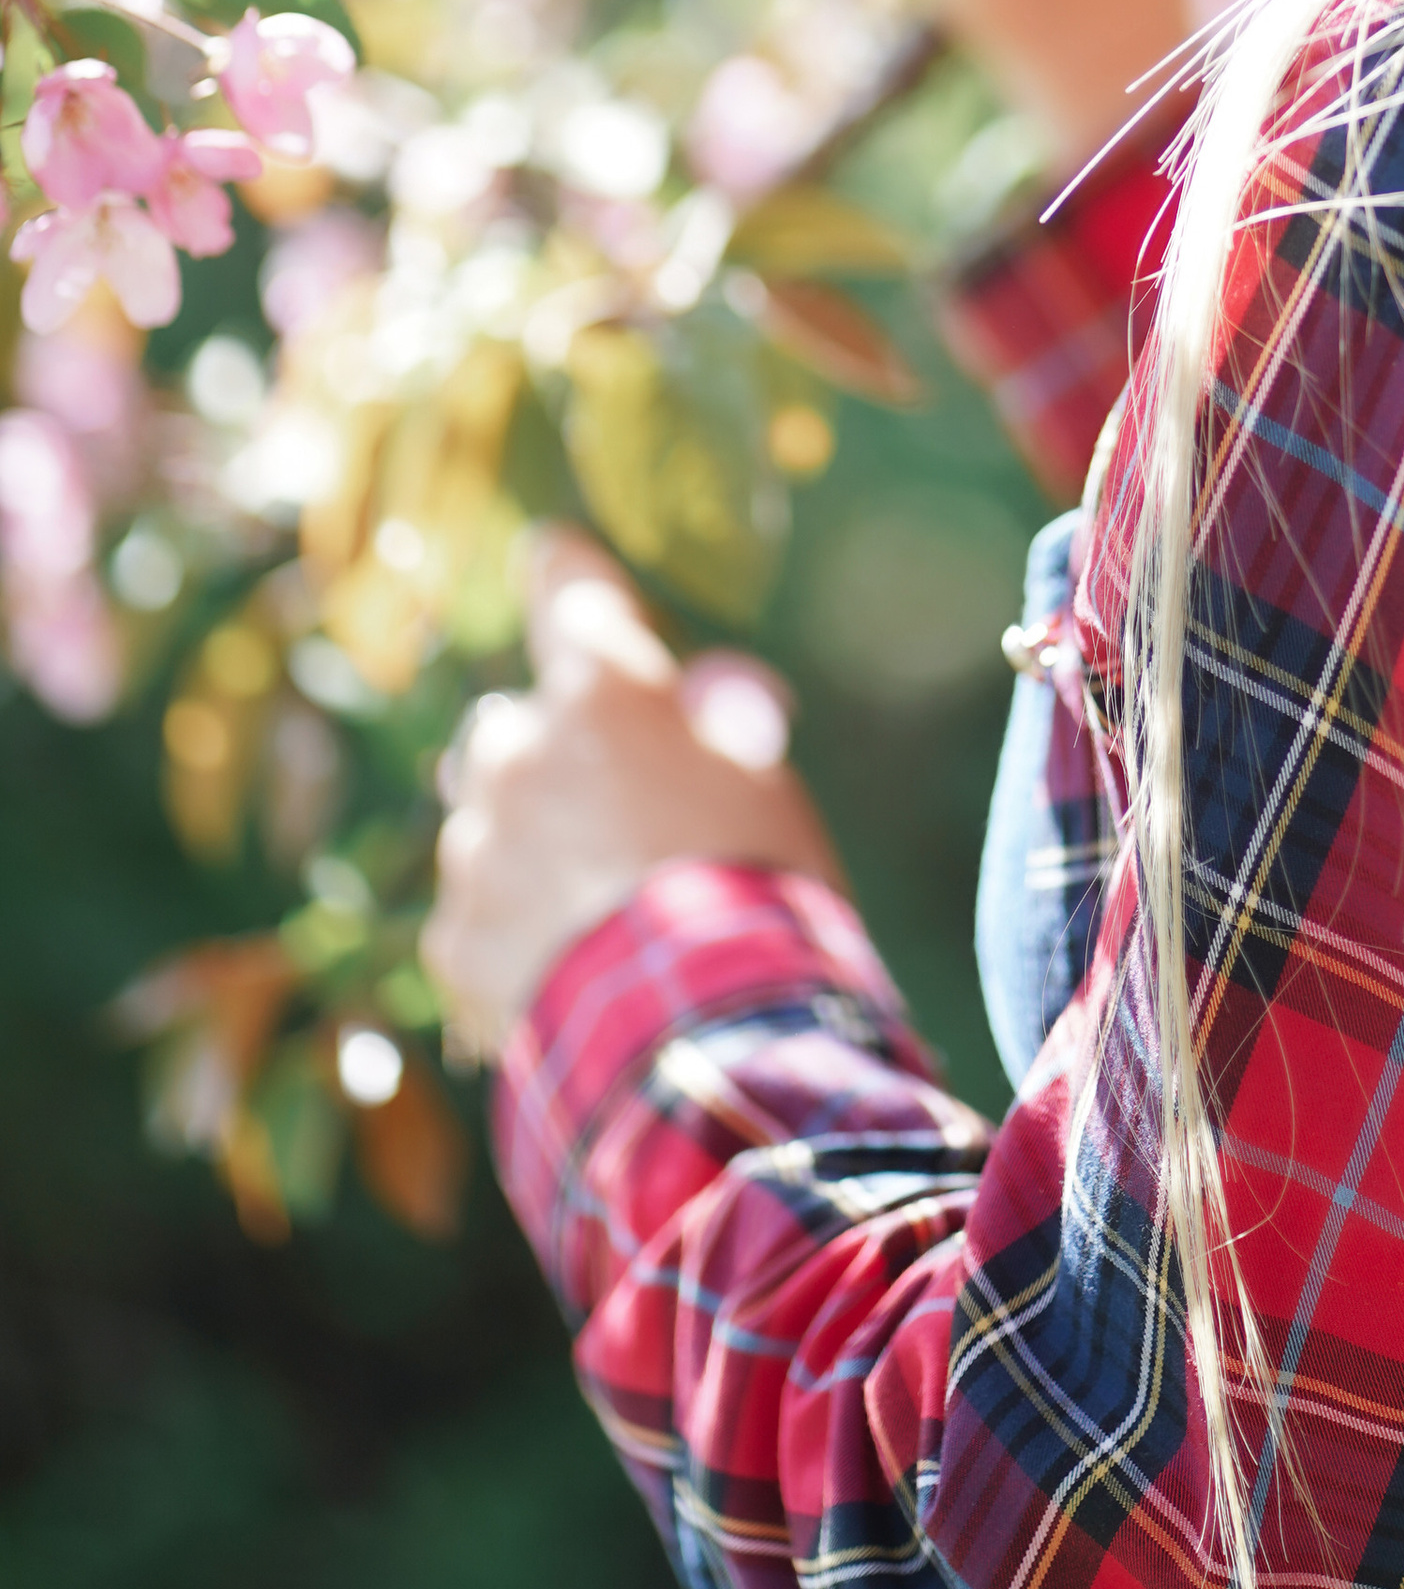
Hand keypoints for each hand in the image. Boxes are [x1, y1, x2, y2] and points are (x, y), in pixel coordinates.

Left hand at [421, 528, 841, 1062]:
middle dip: (548, 754)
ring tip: (598, 914)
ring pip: (487, 823)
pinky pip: (474, 917)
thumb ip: (719, 727)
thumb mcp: (765, 783)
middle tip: (608, 808)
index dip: (563, 571)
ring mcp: (476, 848)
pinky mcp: (452, 939)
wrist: (695, 1036)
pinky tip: (570, 972)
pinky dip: (510, 933)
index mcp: (604, 694)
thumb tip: (703, 698)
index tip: (549, 552)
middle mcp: (520, 751)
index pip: (569, 592)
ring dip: (526, 847)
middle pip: (513, 724)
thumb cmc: (755, 888)